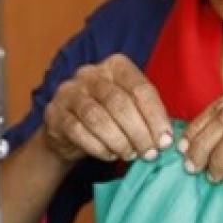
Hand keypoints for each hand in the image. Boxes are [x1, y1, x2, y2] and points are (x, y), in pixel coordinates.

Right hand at [42, 54, 173, 163]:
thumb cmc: (108, 115)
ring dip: (119, 142)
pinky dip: (98, 147)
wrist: (67, 129)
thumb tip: (167, 138)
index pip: (140, 88)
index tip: (165, 141)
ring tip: (130, 155)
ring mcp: (69, 92)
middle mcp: (90, 74)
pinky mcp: (55, 113)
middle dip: (139, 133)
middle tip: (149, 153)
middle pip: (119, 103)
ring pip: (98, 118)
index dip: (155, 117)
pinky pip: (78, 132)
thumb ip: (146, 114)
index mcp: (115, 66)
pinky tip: (110, 155)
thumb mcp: (129, 106)